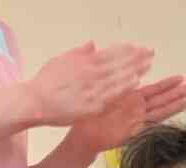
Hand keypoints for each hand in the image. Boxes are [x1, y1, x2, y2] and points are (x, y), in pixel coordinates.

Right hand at [27, 42, 152, 127]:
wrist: (35, 101)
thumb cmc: (47, 82)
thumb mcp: (61, 61)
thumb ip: (80, 53)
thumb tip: (93, 44)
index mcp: (83, 62)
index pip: (109, 53)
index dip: (125, 49)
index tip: (138, 46)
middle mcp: (89, 73)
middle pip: (116, 62)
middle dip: (134, 57)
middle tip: (150, 52)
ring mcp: (92, 89)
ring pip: (117, 76)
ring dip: (134, 69)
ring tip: (148, 64)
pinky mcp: (92, 105)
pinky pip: (112, 95)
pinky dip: (124, 87)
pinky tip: (135, 83)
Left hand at [67, 75, 185, 153]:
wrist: (83, 134)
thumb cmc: (88, 114)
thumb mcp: (98, 90)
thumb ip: (108, 78)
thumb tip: (114, 61)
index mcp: (129, 98)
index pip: (153, 89)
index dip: (166, 84)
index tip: (180, 78)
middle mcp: (137, 109)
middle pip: (161, 99)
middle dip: (177, 92)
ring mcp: (138, 119)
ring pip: (161, 109)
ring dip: (176, 103)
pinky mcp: (136, 129)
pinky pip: (154, 120)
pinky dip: (167, 113)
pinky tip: (178, 108)